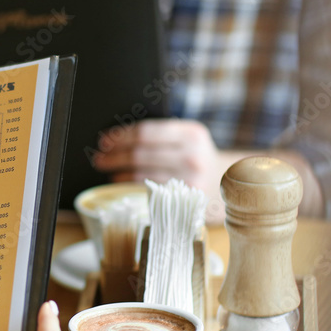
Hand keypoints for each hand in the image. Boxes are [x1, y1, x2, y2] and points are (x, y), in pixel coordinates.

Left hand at [92, 119, 230, 222]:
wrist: (230, 181)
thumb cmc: (198, 157)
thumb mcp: (188, 138)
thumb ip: (160, 135)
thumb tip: (116, 138)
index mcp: (191, 133)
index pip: (147, 132)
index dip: (121, 136)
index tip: (105, 139)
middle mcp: (193, 154)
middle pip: (141, 152)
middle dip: (114, 154)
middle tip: (99, 157)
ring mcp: (190, 178)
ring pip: (142, 172)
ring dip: (117, 170)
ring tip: (106, 167)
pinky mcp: (186, 199)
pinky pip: (148, 190)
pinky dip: (128, 184)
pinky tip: (119, 181)